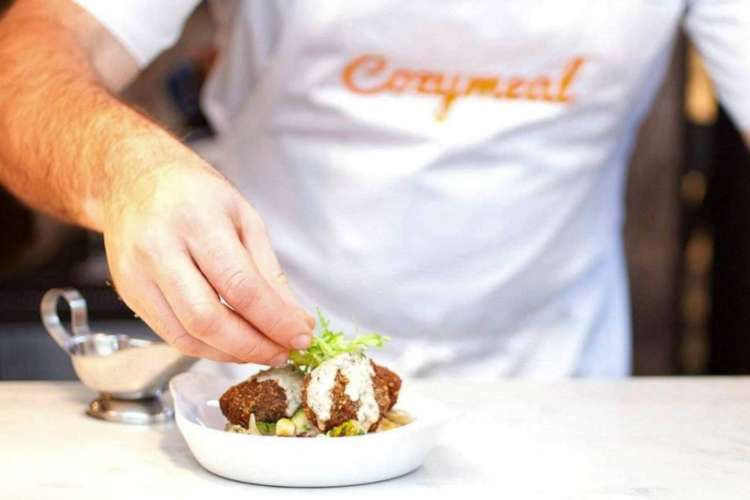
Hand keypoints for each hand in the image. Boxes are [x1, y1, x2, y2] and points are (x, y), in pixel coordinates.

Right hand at [101, 160, 314, 363]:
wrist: (133, 179)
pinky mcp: (128, 293)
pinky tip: (232, 343)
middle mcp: (159, 250)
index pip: (240, 287)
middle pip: (209, 319)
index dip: (274, 320)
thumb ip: (268, 273)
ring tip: (262, 350)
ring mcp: (137, 275)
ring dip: (231, 354)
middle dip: (253, 346)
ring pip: (186, 337)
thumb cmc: (193, 193)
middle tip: (283, 352)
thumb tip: (294, 321)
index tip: (300, 336)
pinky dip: (207, 347)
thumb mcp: (244, 218)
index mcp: (196, 222)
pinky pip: (171, 335)